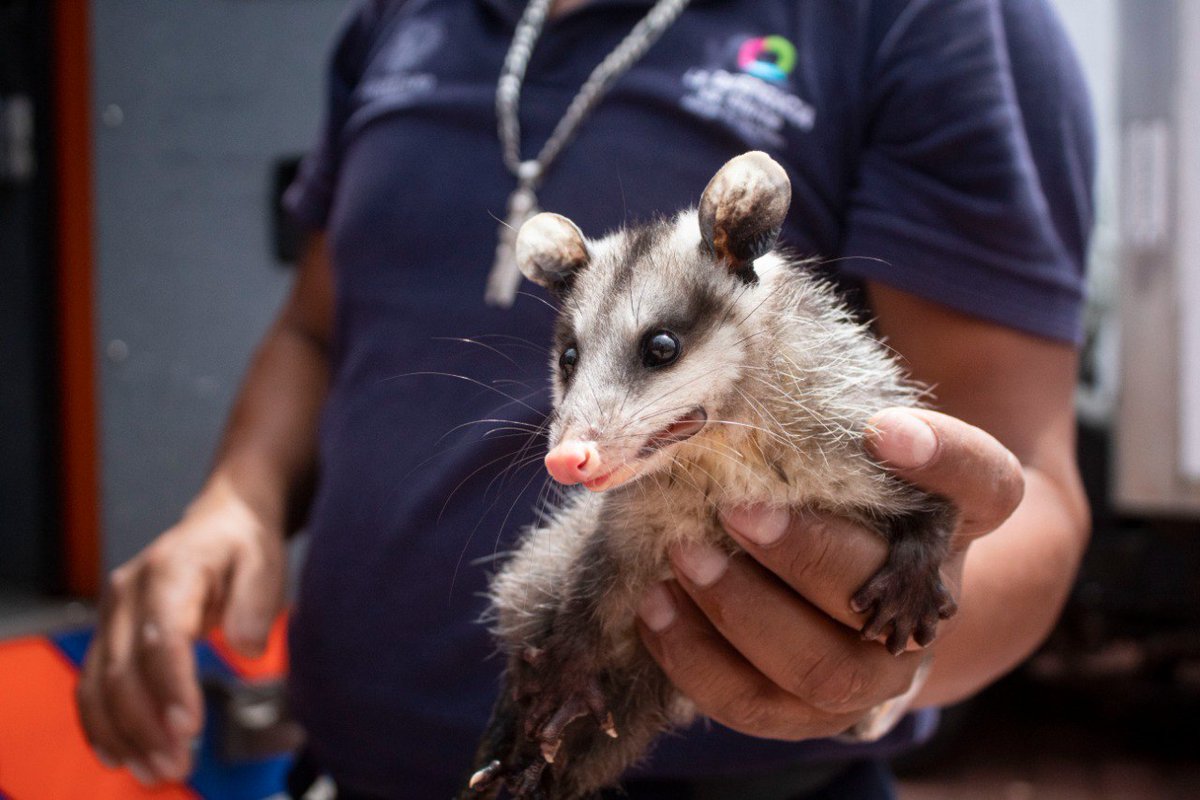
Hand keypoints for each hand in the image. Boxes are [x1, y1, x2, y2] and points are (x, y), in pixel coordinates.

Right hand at [75, 484, 286, 784]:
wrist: (224, 520)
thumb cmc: (244, 543)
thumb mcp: (265, 560)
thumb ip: (256, 602)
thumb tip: (247, 646)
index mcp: (169, 570)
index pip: (162, 637)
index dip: (171, 686)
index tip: (188, 726)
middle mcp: (129, 593)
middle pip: (124, 670)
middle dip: (147, 726)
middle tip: (177, 764)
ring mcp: (114, 614)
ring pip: (100, 685)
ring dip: (123, 735)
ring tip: (156, 771)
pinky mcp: (111, 634)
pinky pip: (94, 685)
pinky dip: (102, 724)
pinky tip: (121, 754)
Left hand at [635, 408, 1023, 739]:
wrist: (846, 589)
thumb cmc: (833, 497)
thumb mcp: (846, 449)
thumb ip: (828, 422)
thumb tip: (775, 403)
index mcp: (952, 520)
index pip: (980, 482)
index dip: (941, 459)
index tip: (884, 430)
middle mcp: (925, 607)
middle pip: (880, 596)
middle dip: (802, 557)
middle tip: (734, 510)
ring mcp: (872, 674)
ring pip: (819, 670)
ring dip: (740, 613)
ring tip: (681, 559)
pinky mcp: (809, 714)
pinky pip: (751, 704)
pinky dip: (693, 658)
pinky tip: (653, 606)